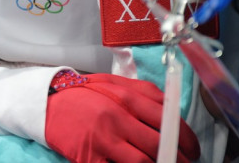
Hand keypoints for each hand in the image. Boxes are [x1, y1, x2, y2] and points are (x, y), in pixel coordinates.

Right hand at [45, 73, 200, 162]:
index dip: (186, 140)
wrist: (45, 103)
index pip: (167, 120)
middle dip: (178, 159)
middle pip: (159, 145)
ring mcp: (102, 140)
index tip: (193, 150)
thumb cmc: (83, 94)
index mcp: (124, 98)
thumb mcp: (113, 84)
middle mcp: (115, 118)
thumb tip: (174, 111)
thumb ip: (144, 93)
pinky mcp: (88, 158)